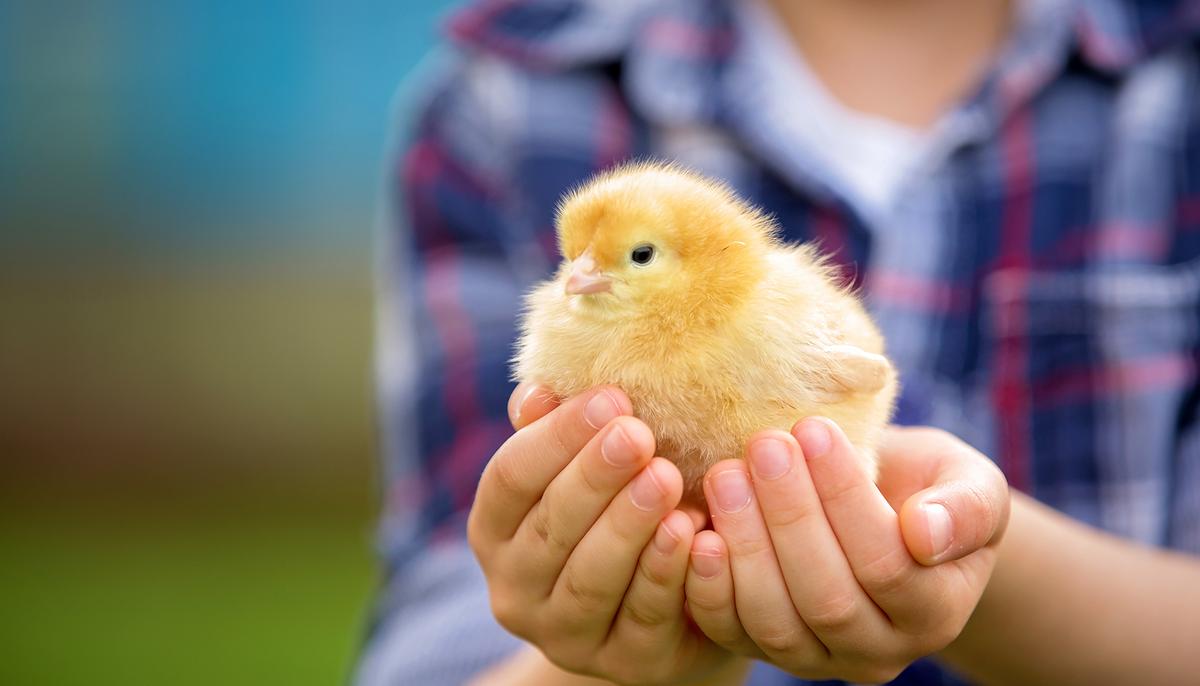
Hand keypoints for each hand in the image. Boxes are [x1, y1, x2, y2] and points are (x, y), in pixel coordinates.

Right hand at [467, 382, 743, 685]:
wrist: (673, 607)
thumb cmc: (620, 512)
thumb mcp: (585, 470)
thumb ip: (559, 432)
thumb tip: (538, 391)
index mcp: (496, 530)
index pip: (511, 478)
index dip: (557, 437)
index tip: (610, 398)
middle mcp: (515, 589)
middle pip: (549, 528)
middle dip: (594, 477)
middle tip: (638, 434)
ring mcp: (564, 636)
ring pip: (590, 578)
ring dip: (627, 525)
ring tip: (665, 478)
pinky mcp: (623, 664)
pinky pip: (642, 617)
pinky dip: (664, 572)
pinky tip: (690, 531)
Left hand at [684, 419, 1008, 682]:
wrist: (884, 512)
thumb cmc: (926, 488)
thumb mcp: (968, 483)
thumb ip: (966, 508)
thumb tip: (926, 531)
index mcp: (936, 613)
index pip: (887, 565)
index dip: (846, 499)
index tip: (813, 429)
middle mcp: (879, 653)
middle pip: (827, 599)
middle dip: (789, 516)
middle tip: (763, 445)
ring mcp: (818, 661)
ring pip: (775, 622)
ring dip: (745, 545)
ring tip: (726, 474)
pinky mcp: (763, 652)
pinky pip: (731, 632)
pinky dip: (708, 586)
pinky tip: (698, 529)